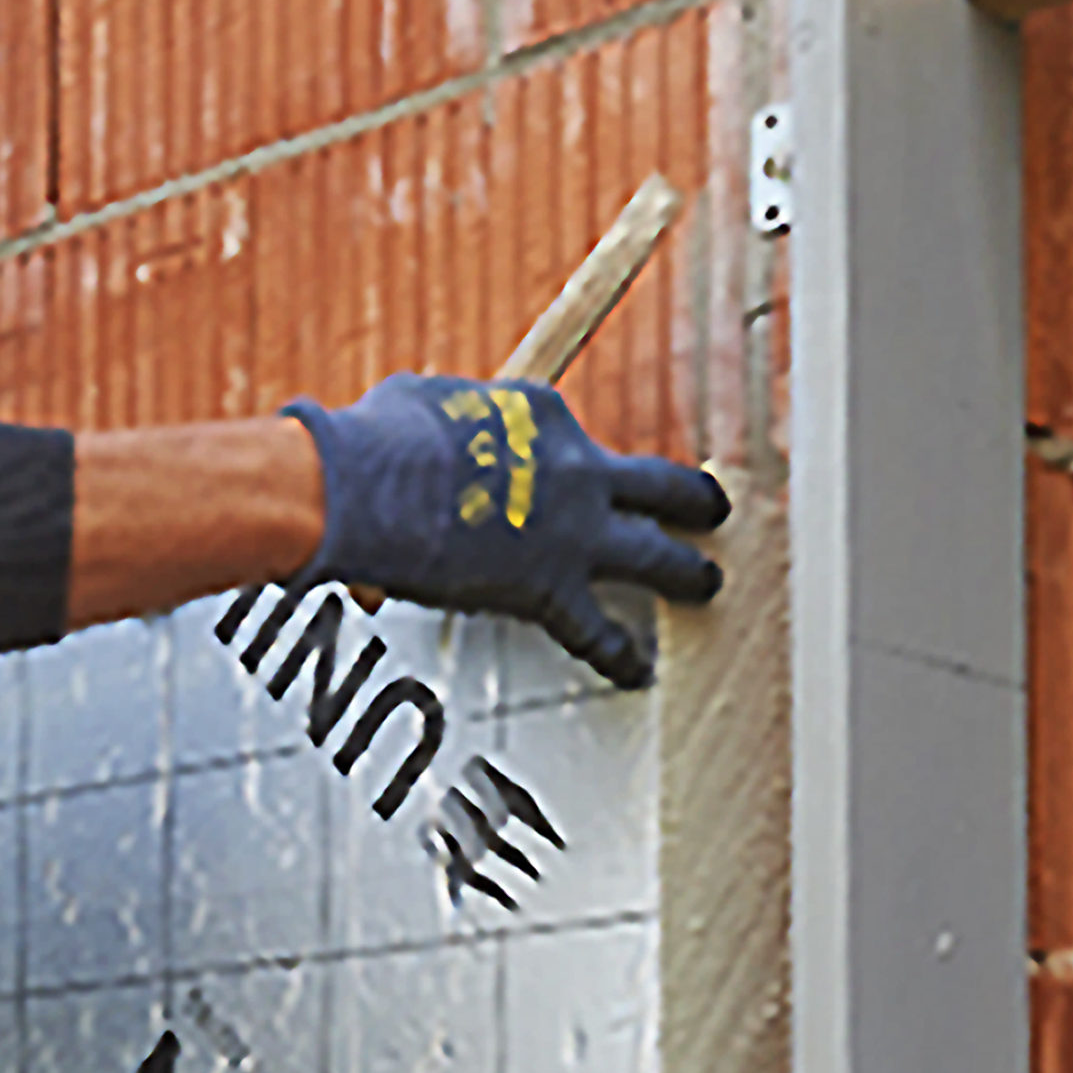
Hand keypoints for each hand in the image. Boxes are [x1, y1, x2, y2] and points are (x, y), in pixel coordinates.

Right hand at [281, 377, 728, 686]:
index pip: (569, 437)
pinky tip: (636, 668)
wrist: (365, 487)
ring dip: (687, 571)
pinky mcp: (552, 588)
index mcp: (542, 415)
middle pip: (656, 483)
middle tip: (707, 507)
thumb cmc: (376, 440)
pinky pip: (598, 631)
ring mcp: (575, 531)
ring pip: (657, 555)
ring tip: (703, 582)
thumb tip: (412, 438)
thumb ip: (436, 425)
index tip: (546, 474)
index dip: (557, 459)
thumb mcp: (415, 405)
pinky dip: (619, 653)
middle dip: (688, 497)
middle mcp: (578, 469)